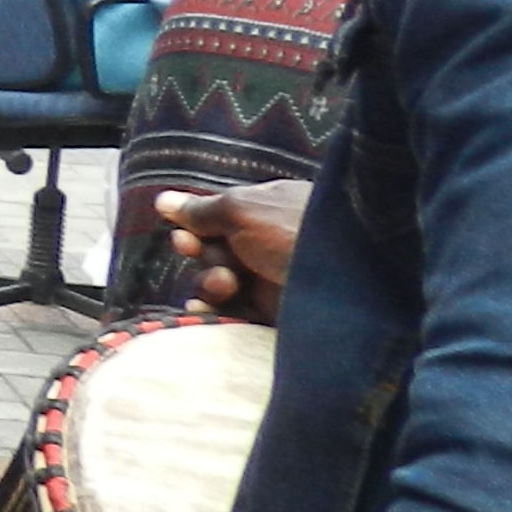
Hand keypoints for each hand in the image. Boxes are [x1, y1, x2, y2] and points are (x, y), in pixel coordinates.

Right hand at [159, 183, 309, 321]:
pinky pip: (235, 311)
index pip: (218, 218)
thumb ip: (202, 209)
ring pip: (220, 282)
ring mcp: (270, 277)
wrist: (349, 279)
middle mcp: (266, 242)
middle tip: (212, 262)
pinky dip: (216, 311)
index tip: (185, 238)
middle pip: (214, 250)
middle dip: (204, 257)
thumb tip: (162, 200)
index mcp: (265, 210)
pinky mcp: (275, 310)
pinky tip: (204, 310)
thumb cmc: (293, 231)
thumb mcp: (243, 209)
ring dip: (209, 284)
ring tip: (225, 285)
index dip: (195, 228)